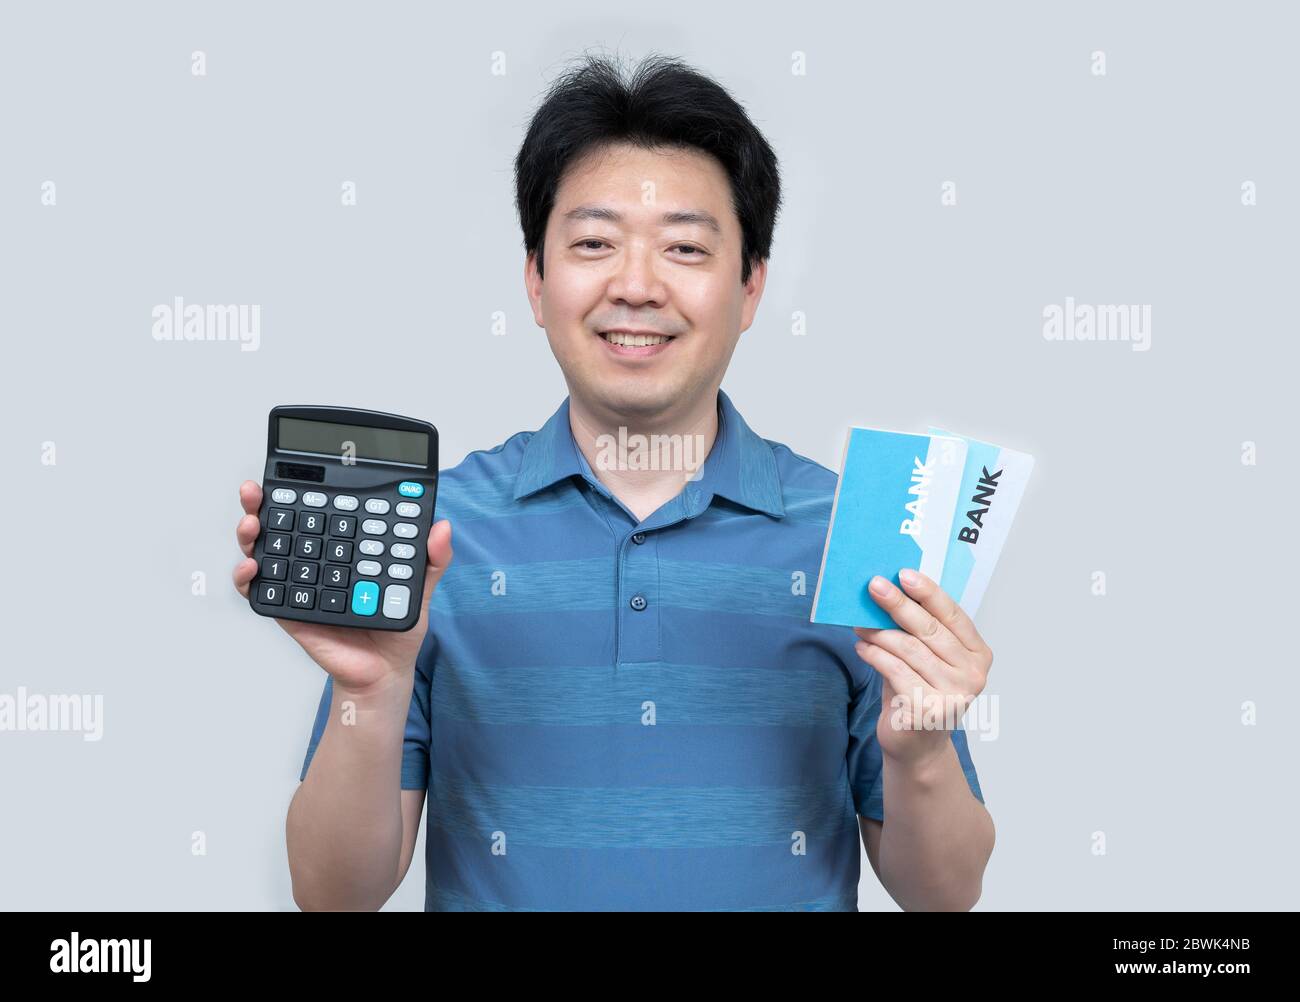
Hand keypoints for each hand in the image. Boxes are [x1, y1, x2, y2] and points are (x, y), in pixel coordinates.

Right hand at [232, 480, 452, 694]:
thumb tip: (442, 527)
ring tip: (251, 524)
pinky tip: (252, 567)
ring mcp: (299, 583)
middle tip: (256, 492)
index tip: (297, 473)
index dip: (305, 491)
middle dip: (262, 503)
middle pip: (283, 525)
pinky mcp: (288, 610)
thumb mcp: (419, 588)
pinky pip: (261, 591)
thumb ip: (432, 559)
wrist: (384, 672)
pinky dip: (248, 578)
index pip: (320, 512)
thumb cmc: (397, 628)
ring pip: (264, 551)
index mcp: (343, 548)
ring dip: (250, 534)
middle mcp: (316, 560)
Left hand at [852, 569, 992, 767]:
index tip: (904, 574)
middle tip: (875, 586)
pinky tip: (862, 647)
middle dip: (898, 604)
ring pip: (909, 649)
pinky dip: (875, 655)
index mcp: (978, 654)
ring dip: (879, 631)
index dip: (928, 592)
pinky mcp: (928, 710)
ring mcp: (954, 694)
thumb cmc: (919, 692)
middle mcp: (972, 674)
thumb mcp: (926, 658)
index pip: (953, 615)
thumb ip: (918, 630)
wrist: (917, 746)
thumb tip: (889, 591)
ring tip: (859, 623)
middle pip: (929, 630)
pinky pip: (895, 671)